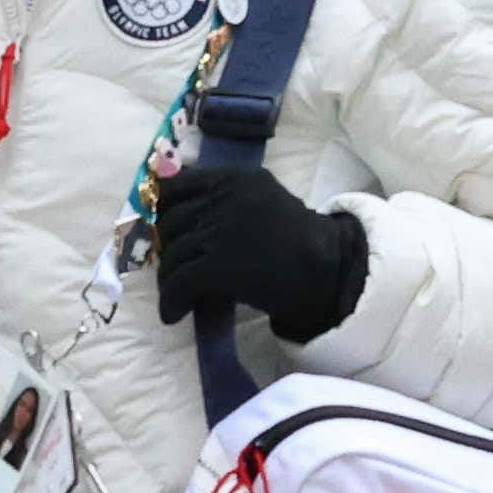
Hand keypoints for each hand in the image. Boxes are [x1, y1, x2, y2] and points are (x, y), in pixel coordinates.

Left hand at [152, 162, 371, 339]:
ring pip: (172, 255)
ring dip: (168, 280)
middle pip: (171, 222)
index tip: (166, 231)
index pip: (177, 187)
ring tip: (176, 296)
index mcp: (236, 177)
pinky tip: (173, 314)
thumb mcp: (261, 201)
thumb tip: (173, 215)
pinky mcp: (219, 263)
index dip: (163, 212)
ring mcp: (222, 229)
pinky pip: (179, 282)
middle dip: (167, 249)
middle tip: (173, 269)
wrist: (329, 271)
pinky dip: (171, 301)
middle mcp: (225, 196)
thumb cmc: (297, 242)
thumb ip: (224, 199)